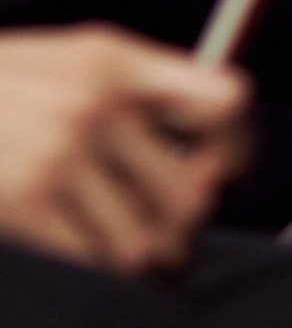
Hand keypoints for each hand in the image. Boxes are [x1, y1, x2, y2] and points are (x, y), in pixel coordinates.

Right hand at [0, 25, 250, 275]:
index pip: (224, 100)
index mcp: (110, 60)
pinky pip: (91, 263)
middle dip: (180, 222)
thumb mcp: (63, 61)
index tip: (222, 167)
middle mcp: (91, 104)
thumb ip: (138, 93)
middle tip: (162, 227)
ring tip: (111, 242)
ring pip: (144, 241)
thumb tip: (213, 164)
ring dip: (132, 253)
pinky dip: (87, 267)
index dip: (234, 145)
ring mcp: (53, 158)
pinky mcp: (20, 205)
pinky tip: (69, 248)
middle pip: (190, 192)